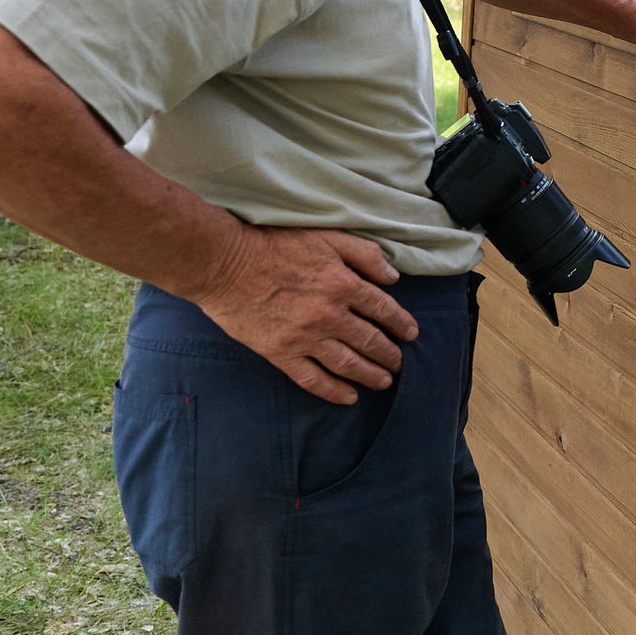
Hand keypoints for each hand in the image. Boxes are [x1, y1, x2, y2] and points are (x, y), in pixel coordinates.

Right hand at [187, 224, 416, 404]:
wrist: (224, 264)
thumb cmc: (274, 245)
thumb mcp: (327, 237)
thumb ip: (364, 255)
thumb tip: (393, 277)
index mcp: (343, 284)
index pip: (384, 309)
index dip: (401, 324)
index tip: (411, 334)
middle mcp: (330, 315)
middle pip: (370, 340)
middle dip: (389, 354)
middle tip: (399, 363)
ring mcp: (305, 338)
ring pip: (348, 364)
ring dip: (370, 375)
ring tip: (384, 381)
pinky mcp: (281, 354)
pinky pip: (313, 379)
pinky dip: (334, 391)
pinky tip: (349, 397)